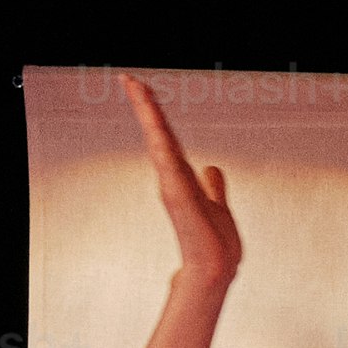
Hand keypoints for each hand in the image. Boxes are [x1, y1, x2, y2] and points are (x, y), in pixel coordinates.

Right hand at [128, 80, 239, 276]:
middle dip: (144, 105)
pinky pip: (168, 162)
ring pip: (159, 142)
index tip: (142, 89)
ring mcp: (172, 187)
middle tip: (129, 77)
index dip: (156, 114)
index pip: (167, 138)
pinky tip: (155, 125)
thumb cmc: (216, 244)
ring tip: (137, 87)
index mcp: (181, 178)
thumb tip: (212, 168)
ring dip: (149, 114)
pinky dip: (160, 142)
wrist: (216, 270)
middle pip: (157, 134)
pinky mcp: (178, 197)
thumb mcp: (218, 205)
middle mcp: (172, 179)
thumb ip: (214, 186)